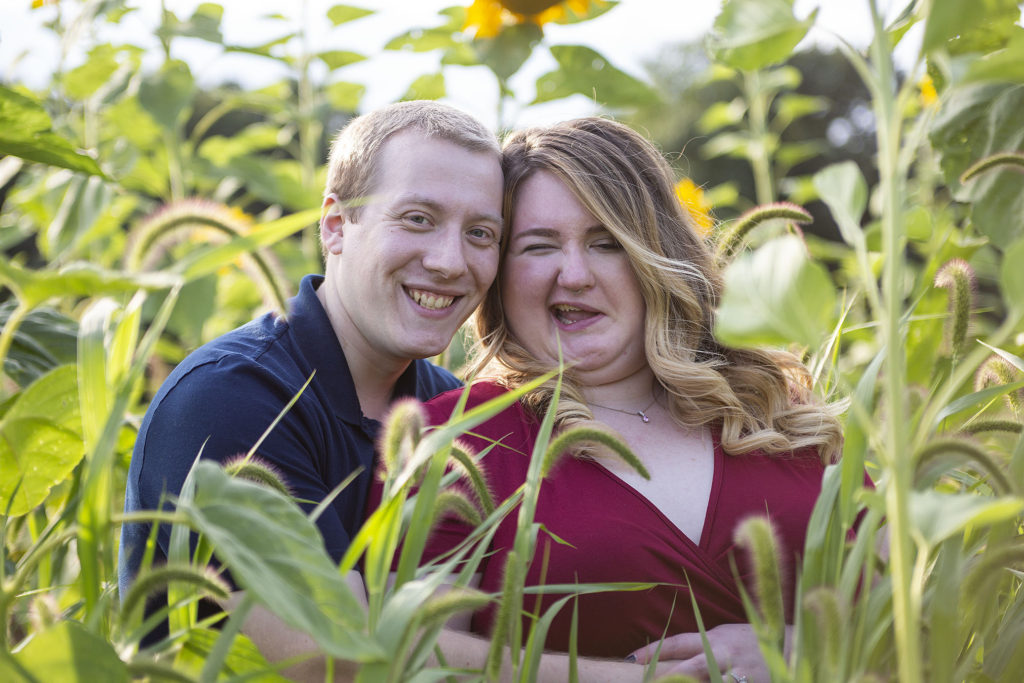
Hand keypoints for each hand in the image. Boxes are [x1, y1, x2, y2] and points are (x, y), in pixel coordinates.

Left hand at [629, 623, 783, 682]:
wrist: (792, 649)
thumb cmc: (752, 642)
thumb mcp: (726, 636)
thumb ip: (702, 645)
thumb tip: (672, 654)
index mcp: (715, 638)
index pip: (678, 643)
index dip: (654, 650)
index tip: (632, 658)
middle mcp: (725, 655)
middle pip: (691, 667)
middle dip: (669, 677)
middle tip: (647, 682)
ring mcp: (740, 674)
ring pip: (710, 682)